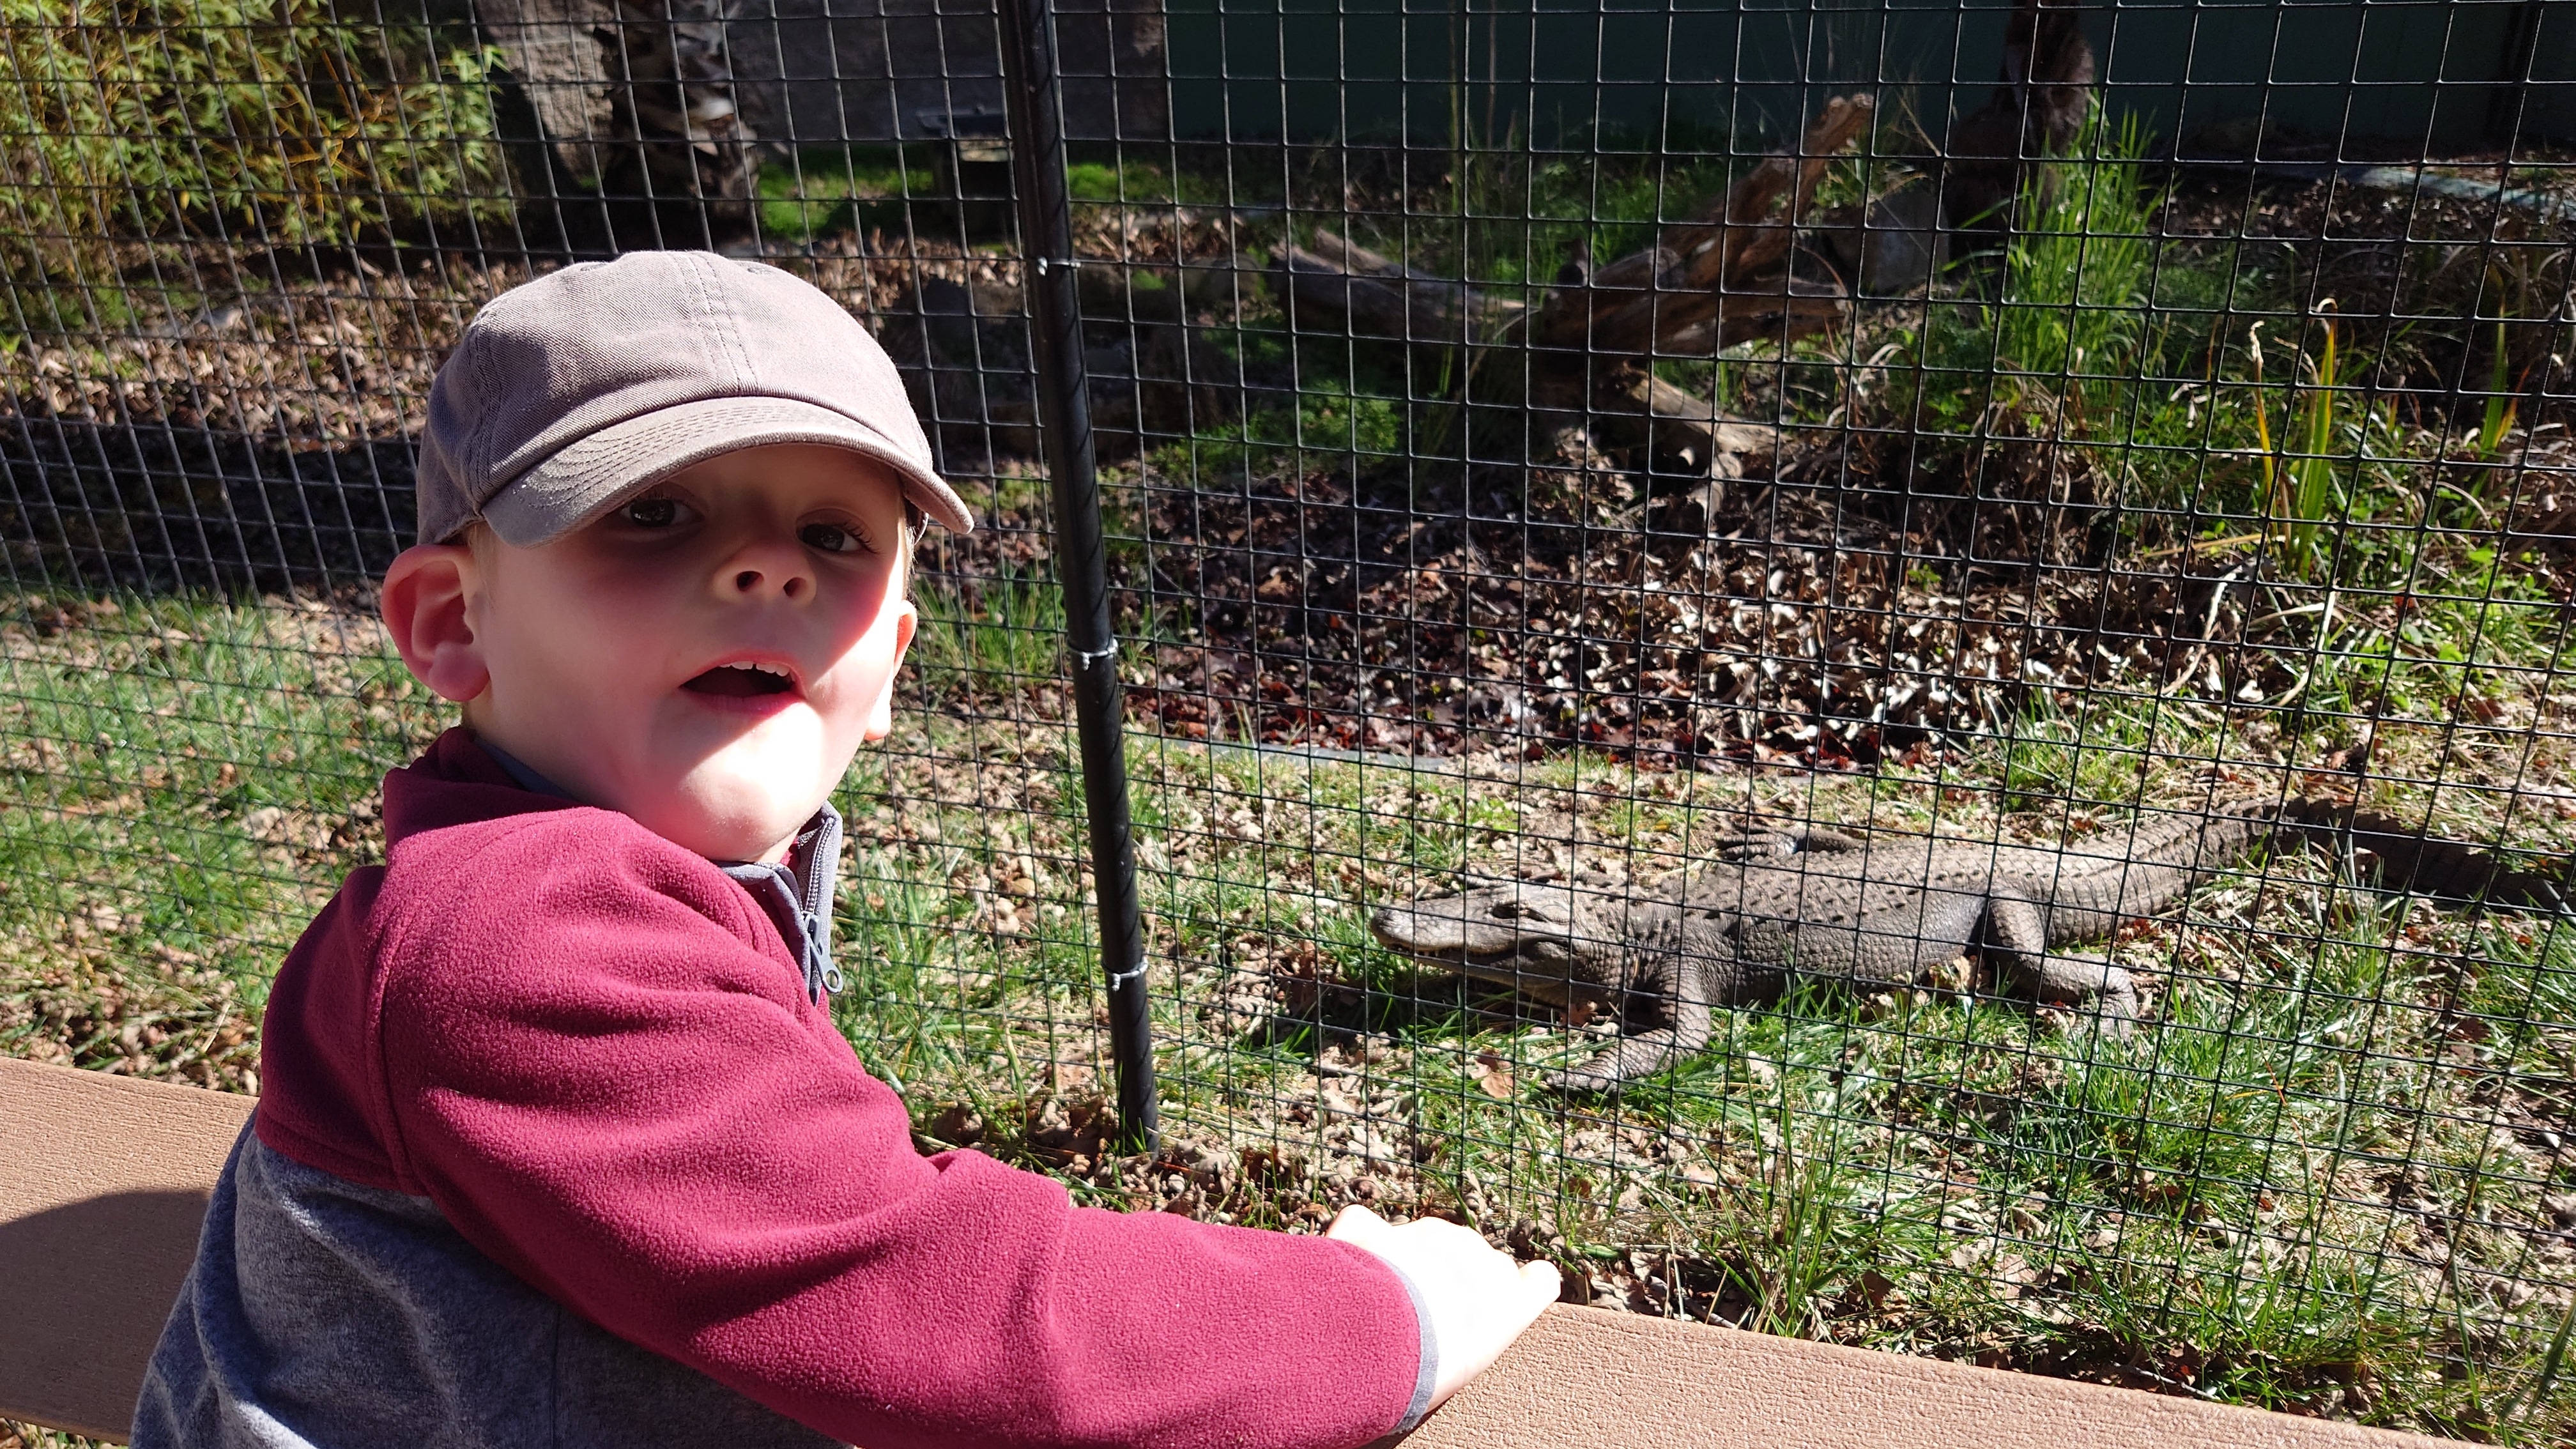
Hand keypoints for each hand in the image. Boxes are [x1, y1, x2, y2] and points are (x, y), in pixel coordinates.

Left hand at [1327, 1205, 1559, 1409]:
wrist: (1380, 1341)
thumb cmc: (1429, 1372)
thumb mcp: (1469, 1362)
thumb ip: (1476, 1330)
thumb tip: (1455, 1330)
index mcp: (1511, 1298)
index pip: (1540, 1281)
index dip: (1520, 1288)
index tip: (1499, 1302)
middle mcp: (1478, 1256)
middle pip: (1473, 1261)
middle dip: (1452, 1278)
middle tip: (1425, 1319)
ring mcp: (1430, 1235)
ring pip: (1423, 1242)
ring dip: (1408, 1263)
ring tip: (1385, 1308)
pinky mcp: (1383, 1230)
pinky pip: (1369, 1227)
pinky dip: (1360, 1244)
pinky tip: (1349, 1274)